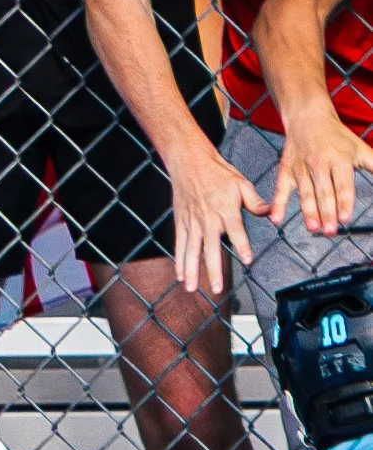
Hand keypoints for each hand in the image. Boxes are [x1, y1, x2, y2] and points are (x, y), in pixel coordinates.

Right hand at [167, 140, 269, 294]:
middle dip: (213, 269)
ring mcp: (192, 222)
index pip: (236, 231)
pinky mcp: (181, 222)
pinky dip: (179, 260)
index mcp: (226, 209)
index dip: (242, 245)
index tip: (247, 259)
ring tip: (192, 287)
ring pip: (191, 250)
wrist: (190, 162)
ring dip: (191, 270)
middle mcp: (208, 218)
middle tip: (216, 287)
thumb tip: (270, 212)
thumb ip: (255, 201)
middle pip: (210, 247)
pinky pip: (179, 244)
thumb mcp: (242, 183)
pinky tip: (180, 275)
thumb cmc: (218, 173)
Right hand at [271, 102, 372, 233]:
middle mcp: (319, 163)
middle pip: (324, 191)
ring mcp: (301, 167)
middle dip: (327, 212)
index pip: (343, 184)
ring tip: (313, 228)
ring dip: (308, 211)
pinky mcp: (287, 170)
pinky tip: (275, 218)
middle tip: (330, 231)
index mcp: (339, 159)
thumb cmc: (337, 137)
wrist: (307, 118)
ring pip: (305, 193)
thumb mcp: (360, 149)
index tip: (345, 217)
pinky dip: (278, 204)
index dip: (344, 201)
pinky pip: (281, 189)